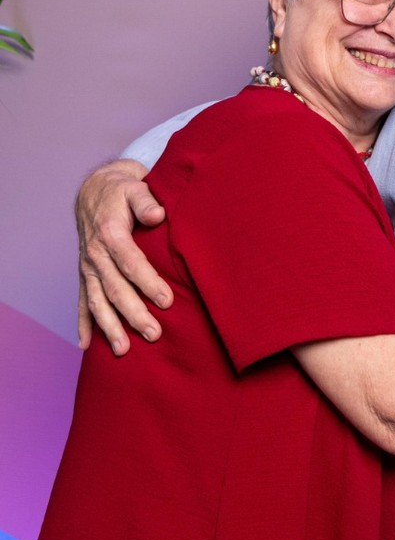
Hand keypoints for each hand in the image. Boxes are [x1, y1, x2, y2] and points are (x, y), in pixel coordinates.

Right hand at [76, 159, 169, 354]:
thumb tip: (158, 214)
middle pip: (115, 289)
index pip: (131, 262)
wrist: (96, 192)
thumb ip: (146, 201)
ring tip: (123, 350)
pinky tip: (87, 346)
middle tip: (154, 333)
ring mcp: (88, 268)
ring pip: (97, 301)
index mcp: (110, 233)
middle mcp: (96, 254)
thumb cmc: (122, 193)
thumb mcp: (135, 189)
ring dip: (109, 327)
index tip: (166, 301)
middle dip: (134, 313)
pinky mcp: (85, 275)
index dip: (148, 282)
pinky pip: (82, 302)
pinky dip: (84, 324)